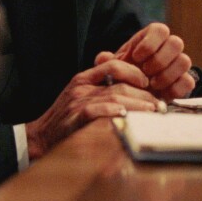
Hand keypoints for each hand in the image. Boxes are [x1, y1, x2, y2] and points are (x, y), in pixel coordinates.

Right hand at [25, 59, 161, 157]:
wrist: (40, 136)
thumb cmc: (65, 119)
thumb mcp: (80, 96)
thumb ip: (101, 88)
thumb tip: (134, 87)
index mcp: (83, 79)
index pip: (113, 64)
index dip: (135, 72)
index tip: (150, 84)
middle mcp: (81, 87)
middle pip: (120, 83)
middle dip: (145, 94)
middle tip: (160, 104)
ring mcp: (77, 102)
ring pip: (115, 96)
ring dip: (139, 105)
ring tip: (153, 112)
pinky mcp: (75, 118)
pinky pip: (97, 111)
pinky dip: (113, 112)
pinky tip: (126, 116)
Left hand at [112, 23, 194, 99]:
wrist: (132, 96)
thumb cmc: (122, 76)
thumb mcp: (111, 68)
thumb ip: (107, 62)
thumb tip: (103, 57)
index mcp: (151, 39)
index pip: (160, 29)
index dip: (150, 42)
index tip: (137, 57)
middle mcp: (167, 49)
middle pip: (176, 43)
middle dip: (159, 60)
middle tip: (145, 72)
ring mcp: (177, 65)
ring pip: (184, 61)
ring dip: (167, 75)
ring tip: (152, 85)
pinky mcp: (183, 82)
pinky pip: (188, 81)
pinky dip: (174, 88)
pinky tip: (160, 93)